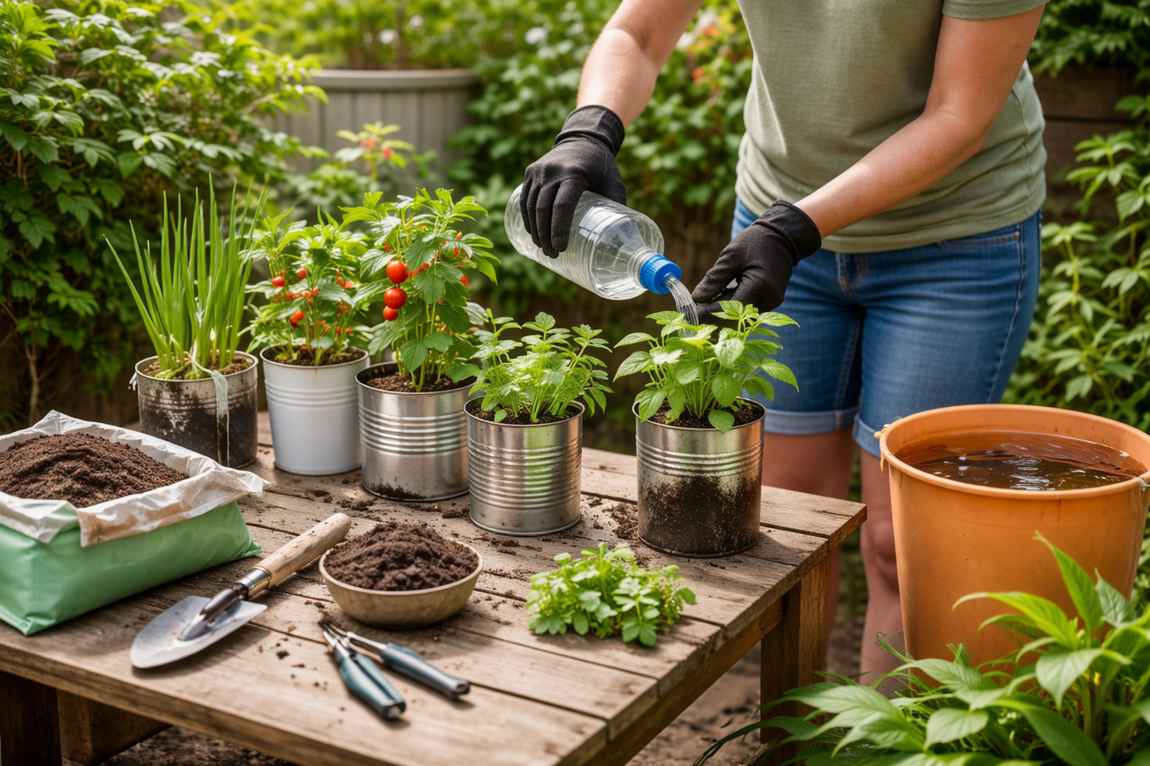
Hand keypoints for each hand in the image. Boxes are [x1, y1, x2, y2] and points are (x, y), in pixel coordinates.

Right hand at [521, 105, 625, 257]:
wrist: (583, 138)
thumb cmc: (602, 166)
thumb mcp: (613, 183)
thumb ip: (616, 207)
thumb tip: (622, 240)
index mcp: (574, 173)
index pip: (562, 205)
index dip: (559, 229)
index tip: (561, 248)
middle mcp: (553, 171)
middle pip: (544, 209)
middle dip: (545, 235)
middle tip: (552, 253)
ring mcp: (539, 170)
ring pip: (531, 206)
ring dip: (535, 230)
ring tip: (543, 247)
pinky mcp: (531, 171)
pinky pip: (525, 199)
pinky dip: (527, 218)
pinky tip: (532, 232)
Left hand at [691, 201, 821, 315]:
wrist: (783, 238)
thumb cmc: (755, 242)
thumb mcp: (730, 256)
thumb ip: (714, 279)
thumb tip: (696, 299)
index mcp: (759, 286)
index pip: (729, 310)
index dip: (708, 315)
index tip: (689, 314)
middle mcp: (767, 300)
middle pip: (735, 320)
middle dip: (711, 318)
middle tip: (690, 314)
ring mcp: (770, 303)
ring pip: (739, 318)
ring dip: (719, 314)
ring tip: (700, 307)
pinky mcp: (768, 303)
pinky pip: (745, 311)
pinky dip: (730, 309)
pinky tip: (716, 301)